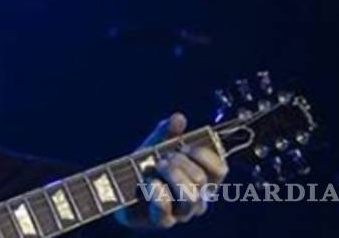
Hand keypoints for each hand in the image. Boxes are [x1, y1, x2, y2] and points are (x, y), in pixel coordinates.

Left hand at [115, 113, 227, 229]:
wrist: (118, 190)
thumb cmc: (144, 167)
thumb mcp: (154, 146)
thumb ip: (167, 132)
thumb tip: (178, 118)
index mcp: (202, 179)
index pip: (220, 169)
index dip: (204, 155)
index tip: (184, 146)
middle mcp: (197, 198)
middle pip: (200, 179)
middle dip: (179, 163)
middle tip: (162, 158)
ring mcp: (182, 212)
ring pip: (191, 197)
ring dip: (172, 177)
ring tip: (156, 167)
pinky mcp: (162, 221)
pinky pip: (167, 211)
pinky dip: (157, 193)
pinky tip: (149, 183)